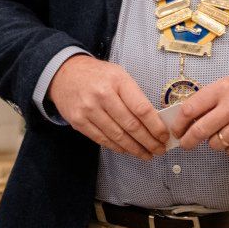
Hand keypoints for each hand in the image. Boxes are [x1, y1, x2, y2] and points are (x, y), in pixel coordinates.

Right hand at [50, 57, 168, 157]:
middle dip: (149, 142)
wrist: (64, 73)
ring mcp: (89, 109)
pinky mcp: (78, 121)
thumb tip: (154, 121)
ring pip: (117, 136)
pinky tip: (127, 150)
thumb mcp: (119, 75)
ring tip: (147, 154)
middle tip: (159, 150)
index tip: (164, 136)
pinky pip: (102, 139)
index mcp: (118, 81)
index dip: (155, 127)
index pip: (142, 109)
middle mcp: (103, 95)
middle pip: (131, 126)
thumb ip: (134, 95)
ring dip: (135, 149)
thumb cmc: (97, 75)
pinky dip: (117, 148)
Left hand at [176, 72, 228, 154]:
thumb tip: (184, 118)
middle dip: (188, 141)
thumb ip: (208, 99)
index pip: (190, 109)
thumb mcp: (228, 84)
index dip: (179, 123)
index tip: (176, 130)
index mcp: (221, 90)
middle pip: (199, 131)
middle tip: (186, 144)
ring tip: (221, 133)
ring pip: (215, 144)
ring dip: (214, 142)